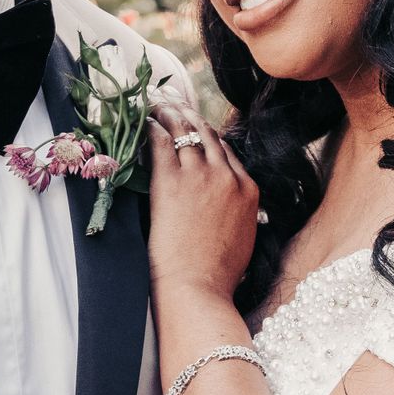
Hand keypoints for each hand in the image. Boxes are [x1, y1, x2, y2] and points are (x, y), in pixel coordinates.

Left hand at [147, 106, 260, 302]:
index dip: (210, 139)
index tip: (196, 132)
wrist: (198, 287)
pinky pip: (163, 142)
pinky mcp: (172, 180)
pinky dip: (154, 128)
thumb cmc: (217, 275)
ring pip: (186, 131)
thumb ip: (239, 216)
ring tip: (158, 106)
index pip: (228, 152)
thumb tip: (229, 213)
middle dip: (191, 118)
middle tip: (176, 108)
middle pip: (209, 136)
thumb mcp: (242, 240)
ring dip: (171, 115)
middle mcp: (227, 176)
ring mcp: (200, 175)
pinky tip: (145, 122)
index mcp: (249, 190)